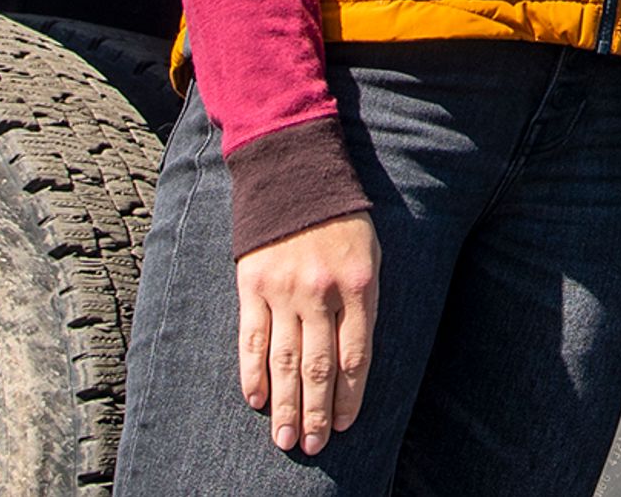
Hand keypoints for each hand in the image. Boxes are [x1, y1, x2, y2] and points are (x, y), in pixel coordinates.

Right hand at [237, 213, 377, 455]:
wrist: (296, 173)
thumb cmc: (341, 219)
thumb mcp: (369, 253)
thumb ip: (362, 303)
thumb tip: (353, 359)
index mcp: (357, 285)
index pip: (356, 355)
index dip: (350, 395)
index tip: (344, 425)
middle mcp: (321, 293)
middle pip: (319, 366)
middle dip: (317, 412)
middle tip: (313, 447)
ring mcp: (284, 290)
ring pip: (285, 360)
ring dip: (286, 404)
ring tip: (287, 438)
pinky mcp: (252, 285)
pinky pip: (251, 338)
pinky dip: (252, 373)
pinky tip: (256, 400)